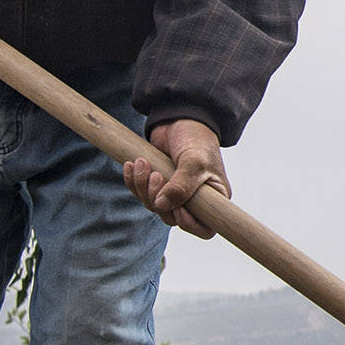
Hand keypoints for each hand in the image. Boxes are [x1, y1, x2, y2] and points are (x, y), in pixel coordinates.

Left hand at [128, 119, 228, 236]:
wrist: (180, 116)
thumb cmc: (196, 138)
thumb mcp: (194, 161)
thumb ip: (181, 186)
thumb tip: (161, 205)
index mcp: (213, 198)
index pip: (204, 228)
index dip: (188, 223)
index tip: (177, 206)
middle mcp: (195, 199)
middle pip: (172, 218)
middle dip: (158, 199)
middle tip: (156, 176)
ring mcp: (174, 192)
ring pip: (154, 206)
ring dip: (142, 187)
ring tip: (142, 163)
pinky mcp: (158, 183)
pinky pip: (141, 193)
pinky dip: (133, 181)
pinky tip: (131, 165)